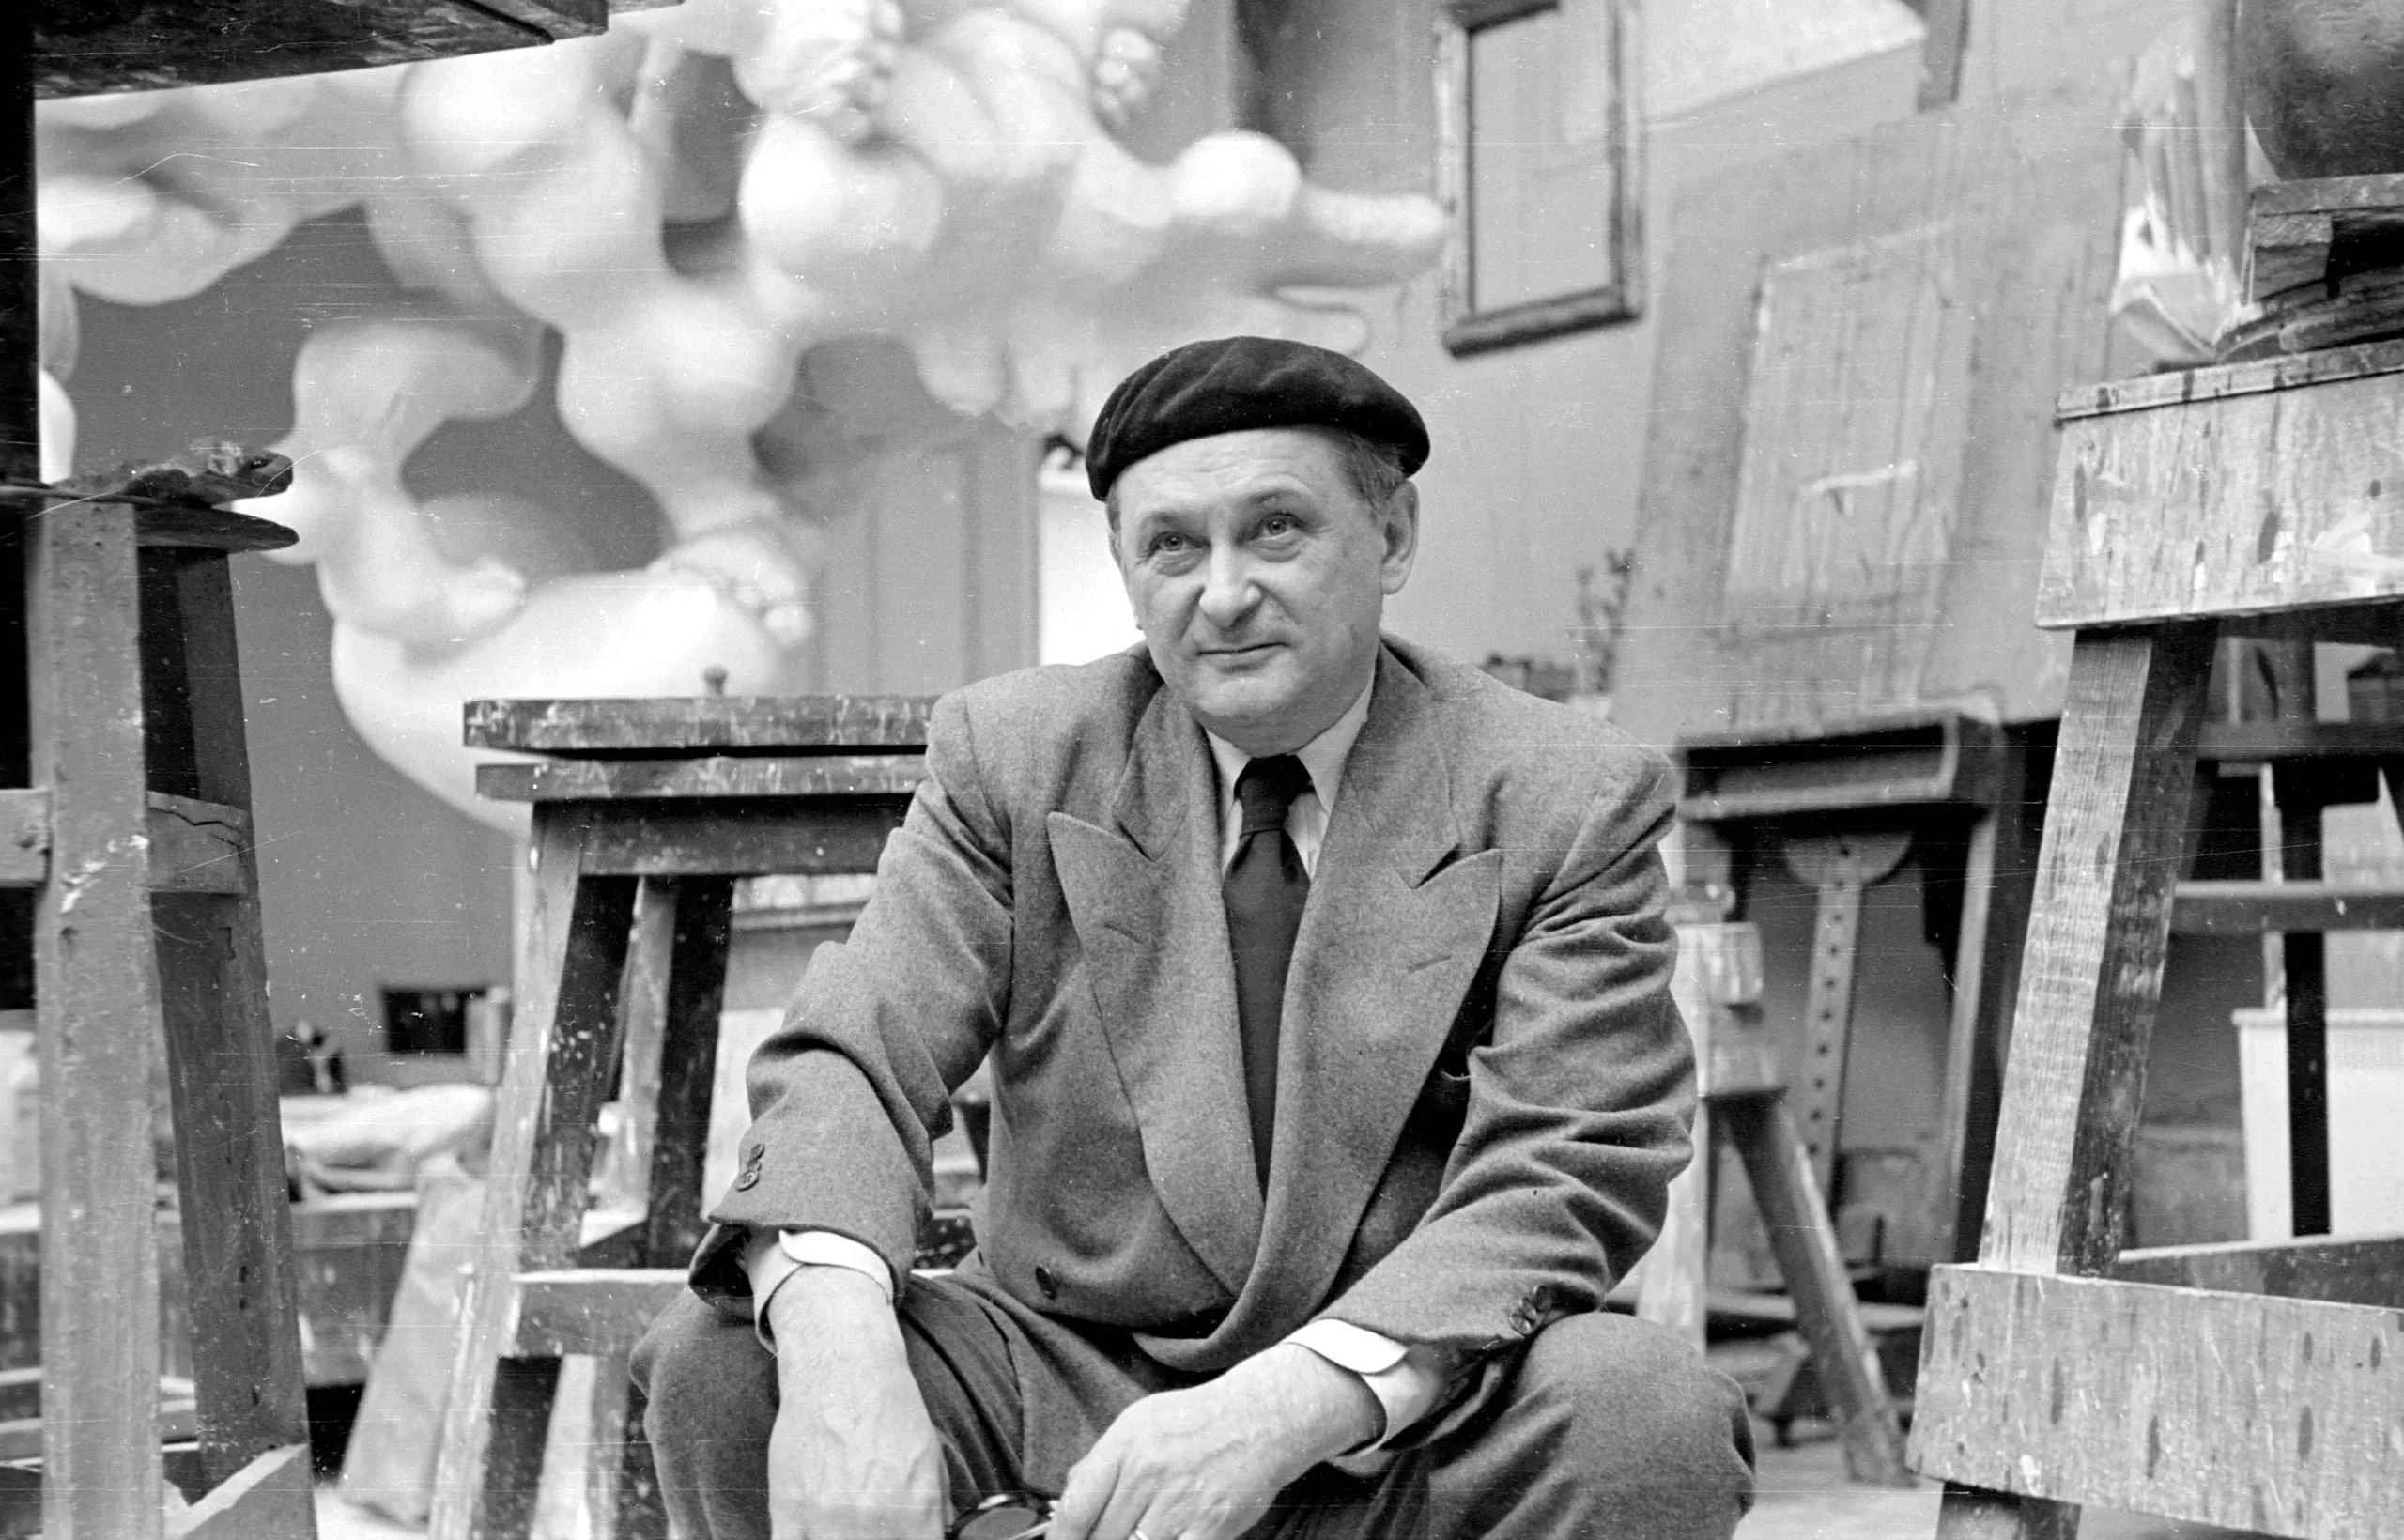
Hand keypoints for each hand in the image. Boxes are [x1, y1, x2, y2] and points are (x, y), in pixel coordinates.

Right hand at [764, 1267, 948, 1539]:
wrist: (843, 1369)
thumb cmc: (888, 1412)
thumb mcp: (931, 1462)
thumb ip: (933, 1513)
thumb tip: (934, 1538)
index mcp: (915, 1516)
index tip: (907, 1537)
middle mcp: (872, 1526)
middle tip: (873, 1527)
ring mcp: (826, 1525)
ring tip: (845, 1526)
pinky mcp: (788, 1517)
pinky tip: (815, 1530)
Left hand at [1046, 1345, 1381, 1539]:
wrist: (1262, 1418)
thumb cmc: (1197, 1420)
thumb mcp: (1141, 1421)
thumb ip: (1103, 1458)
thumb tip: (1069, 1493)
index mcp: (1125, 1446)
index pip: (1076, 1508)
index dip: (1062, 1539)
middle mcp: (1148, 1474)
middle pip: (1101, 1537)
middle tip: (1107, 1537)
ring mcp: (1179, 1503)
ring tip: (1136, 1537)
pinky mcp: (1209, 1527)